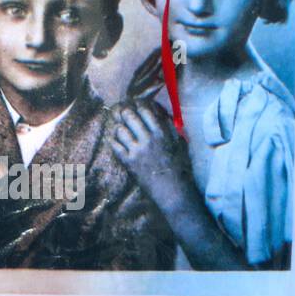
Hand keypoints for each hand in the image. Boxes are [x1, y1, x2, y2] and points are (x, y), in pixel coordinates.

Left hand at [111, 99, 199, 214]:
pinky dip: (113, 142)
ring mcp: (137, 151)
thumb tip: (164, 116)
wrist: (173, 191)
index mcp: (162, 133)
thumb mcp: (180, 144)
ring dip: (119, 127)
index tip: (136, 104)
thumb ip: (172, 129)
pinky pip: (115, 146)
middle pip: (130, 117)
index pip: (146, 111)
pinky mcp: (129, 163)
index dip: (139, 105)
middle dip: (125, 113)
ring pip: (120, 130)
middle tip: (124, 112)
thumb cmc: (180, 168)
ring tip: (120, 128)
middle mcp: (148, 139)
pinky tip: (115, 141)